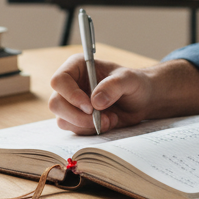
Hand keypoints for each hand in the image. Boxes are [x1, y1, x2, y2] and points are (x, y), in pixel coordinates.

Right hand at [47, 56, 198, 133]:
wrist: (141, 101)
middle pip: (56, 104)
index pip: (59, 81)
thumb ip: (114, 86)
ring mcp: (71, 104)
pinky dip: (91, 131)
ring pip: (63, 120)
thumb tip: (95, 102)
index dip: (71, 95)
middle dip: (78, 116)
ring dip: (87, 125)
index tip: (90, 107)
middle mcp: (70, 85)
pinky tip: (108, 122)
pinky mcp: (77, 119)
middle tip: (100, 118)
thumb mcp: (129, 80)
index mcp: (77, 67)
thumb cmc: (135, 84)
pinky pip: (74, 130)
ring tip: (110, 119)